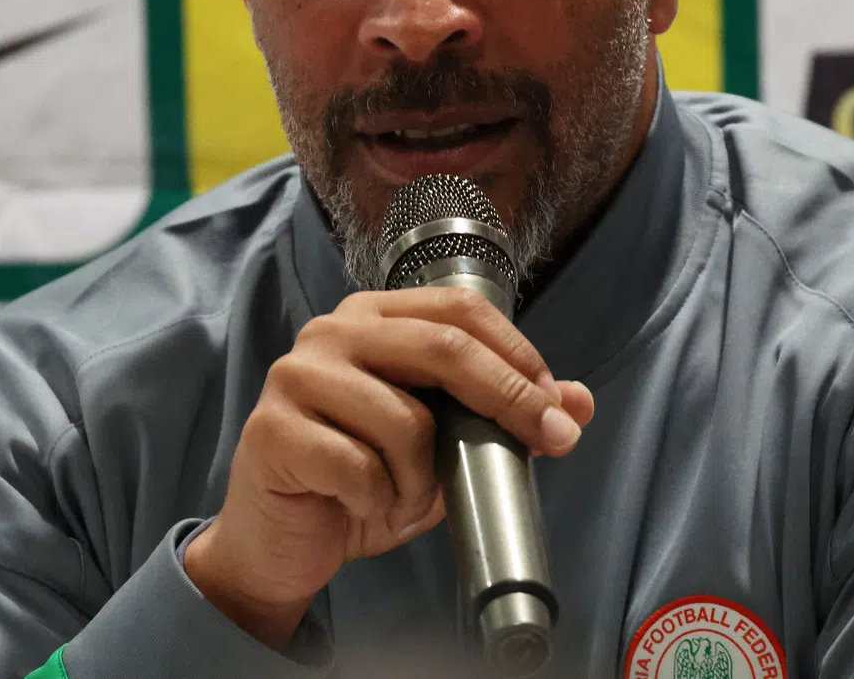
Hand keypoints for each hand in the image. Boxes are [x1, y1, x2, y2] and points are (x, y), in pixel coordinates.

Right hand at [183, 287, 593, 646]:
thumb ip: (502, 415)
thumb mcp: (445, 446)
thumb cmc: (361, 480)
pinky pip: (358, 467)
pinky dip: (377, 499)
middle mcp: (332, 331)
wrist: (280, 543)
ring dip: (424, 478)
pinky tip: (360, 504)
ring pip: (405, 420)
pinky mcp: (274, 430)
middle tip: (549, 438)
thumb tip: (579, 402)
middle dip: (508, 397)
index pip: (459, 309)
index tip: (555, 402)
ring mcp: (297, 376)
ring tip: (405, 495)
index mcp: (374, 316)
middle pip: (442, 347)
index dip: (516, 352)